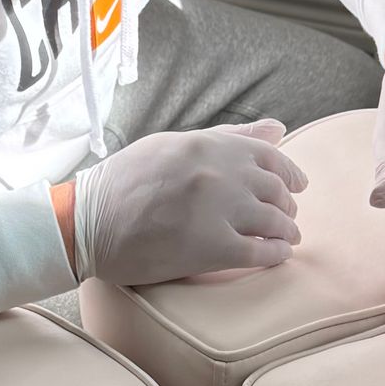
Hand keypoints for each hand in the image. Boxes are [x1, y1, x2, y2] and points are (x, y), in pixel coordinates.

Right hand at [72, 121, 307, 284]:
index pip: (272, 157)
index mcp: (210, 145)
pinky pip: (262, 252)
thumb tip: (279, 129)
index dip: (290, 174)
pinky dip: (276, 254)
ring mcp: (219, 211)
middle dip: (287, 206)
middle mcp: (220, 174)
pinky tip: (276, 256)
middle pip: (277, 191)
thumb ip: (227, 137)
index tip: (296, 187)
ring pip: (275, 221)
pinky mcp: (212, 248)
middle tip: (285, 217)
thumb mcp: (173, 144)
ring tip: (286, 238)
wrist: (88, 222)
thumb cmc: (126, 181)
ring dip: (287, 231)